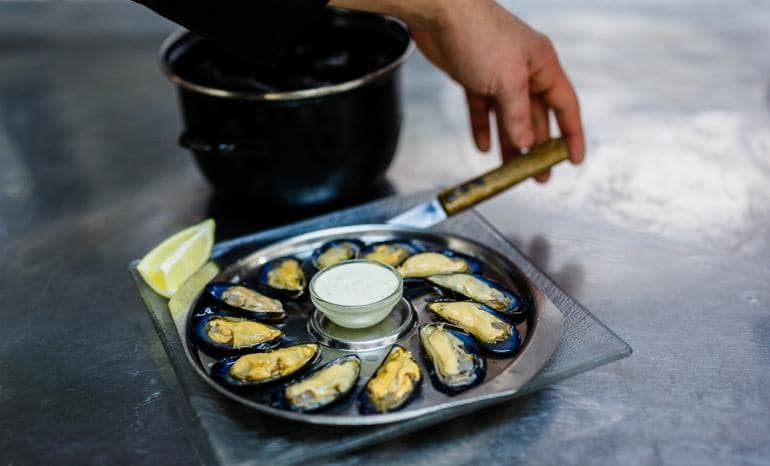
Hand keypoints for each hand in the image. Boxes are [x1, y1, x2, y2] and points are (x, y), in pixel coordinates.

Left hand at [410, 0, 583, 181]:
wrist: (441, 13)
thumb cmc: (480, 35)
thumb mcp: (506, 80)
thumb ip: (517, 115)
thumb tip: (524, 144)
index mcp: (542, 66)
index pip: (565, 106)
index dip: (571, 134)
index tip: (573, 159)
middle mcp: (523, 71)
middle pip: (535, 116)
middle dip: (536, 147)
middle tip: (537, 175)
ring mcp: (497, 75)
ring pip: (508, 116)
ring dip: (509, 142)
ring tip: (510, 170)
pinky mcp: (473, 77)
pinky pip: (482, 109)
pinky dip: (483, 127)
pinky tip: (483, 147)